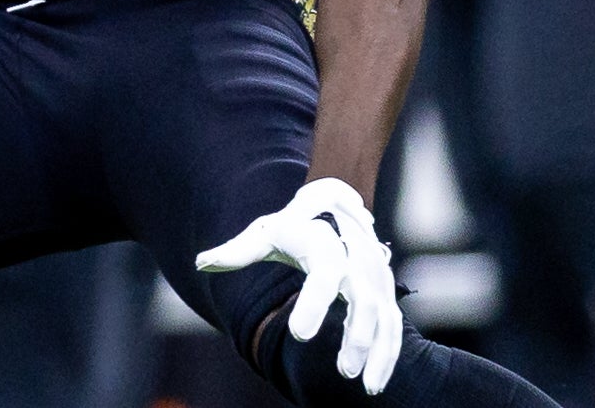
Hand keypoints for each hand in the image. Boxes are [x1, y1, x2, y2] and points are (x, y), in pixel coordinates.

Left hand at [197, 177, 402, 393]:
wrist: (332, 209)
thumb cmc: (292, 226)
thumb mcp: (265, 232)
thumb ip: (236, 251)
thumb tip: (201, 263)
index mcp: (323, 241)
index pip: (323, 273)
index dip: (314, 304)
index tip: (300, 336)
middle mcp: (356, 257)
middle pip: (363, 298)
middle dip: (357, 336)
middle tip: (342, 371)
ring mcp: (375, 276)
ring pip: (385, 316)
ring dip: (377, 352)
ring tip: (364, 386)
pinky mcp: (385, 293)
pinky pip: (393, 326)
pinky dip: (388, 354)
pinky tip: (374, 382)